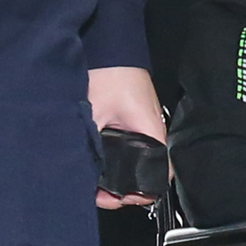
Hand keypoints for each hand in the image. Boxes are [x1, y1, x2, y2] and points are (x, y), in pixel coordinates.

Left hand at [87, 66, 167, 208]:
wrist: (108, 47)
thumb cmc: (109, 75)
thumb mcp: (95, 115)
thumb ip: (93, 146)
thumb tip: (87, 175)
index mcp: (152, 134)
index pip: (159, 175)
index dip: (140, 192)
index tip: (117, 197)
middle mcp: (152, 134)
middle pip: (144, 173)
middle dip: (123, 188)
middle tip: (101, 194)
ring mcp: (142, 128)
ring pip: (134, 163)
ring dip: (116, 175)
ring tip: (95, 183)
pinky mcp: (131, 122)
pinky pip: (127, 150)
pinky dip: (114, 160)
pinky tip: (98, 164)